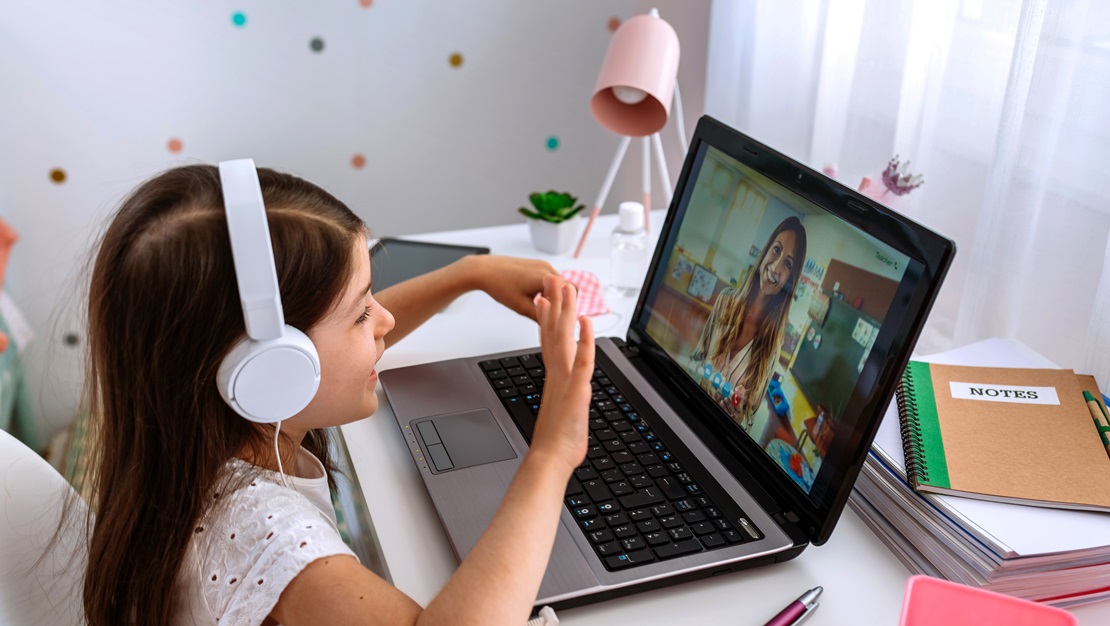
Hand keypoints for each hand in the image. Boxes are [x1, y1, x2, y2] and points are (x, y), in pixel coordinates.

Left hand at [463, 255, 560, 319]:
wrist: (484, 270)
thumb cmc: (500, 286)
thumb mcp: (522, 307)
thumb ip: (541, 317)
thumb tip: (553, 325)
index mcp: (547, 277)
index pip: (573, 292)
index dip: (569, 305)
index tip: (562, 315)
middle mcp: (547, 268)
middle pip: (565, 288)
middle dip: (560, 300)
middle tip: (548, 312)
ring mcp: (542, 264)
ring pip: (557, 283)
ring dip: (552, 294)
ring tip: (537, 304)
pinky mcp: (536, 264)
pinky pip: (548, 278)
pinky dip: (545, 288)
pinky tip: (531, 295)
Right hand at [529, 275, 594, 474]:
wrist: (549, 459)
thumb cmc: (556, 442)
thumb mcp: (561, 411)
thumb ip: (562, 396)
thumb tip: (562, 393)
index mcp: (555, 378)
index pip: (548, 341)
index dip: (545, 319)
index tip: (542, 300)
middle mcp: (558, 373)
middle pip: (554, 332)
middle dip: (553, 304)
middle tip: (550, 280)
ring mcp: (566, 379)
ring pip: (565, 338)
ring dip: (566, 312)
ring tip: (565, 288)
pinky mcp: (577, 389)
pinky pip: (583, 360)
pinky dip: (585, 340)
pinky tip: (587, 322)